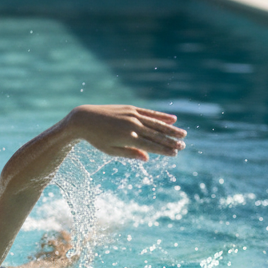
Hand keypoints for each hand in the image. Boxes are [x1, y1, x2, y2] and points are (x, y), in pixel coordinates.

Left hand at [68, 105, 185, 160]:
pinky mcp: (130, 108)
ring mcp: (132, 115)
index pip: (151, 145)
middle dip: (171, 141)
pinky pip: (149, 113)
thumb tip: (147, 159)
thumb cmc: (96, 139)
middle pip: (157, 134)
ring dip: (171, 129)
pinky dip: (161, 116)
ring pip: (156, 123)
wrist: (84, 119)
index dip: (164, 150)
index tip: (175, 153)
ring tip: (183, 134)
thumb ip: (130, 154)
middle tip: (183, 146)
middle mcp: (132, 125)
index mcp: (127, 138)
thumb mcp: (111, 150)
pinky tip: (172, 119)